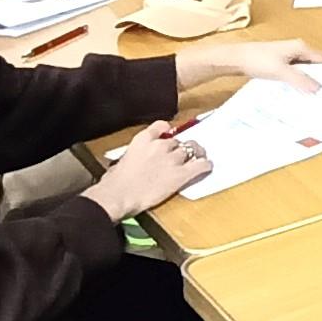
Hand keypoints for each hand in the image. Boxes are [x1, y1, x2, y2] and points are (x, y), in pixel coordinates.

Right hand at [87, 121, 206, 218]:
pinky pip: (200, 165)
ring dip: (195, 154)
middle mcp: (160, 145)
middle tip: (182, 157)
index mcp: (143, 139)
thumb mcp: (122, 161)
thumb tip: (136, 161)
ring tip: (199, 158)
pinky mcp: (181, 174)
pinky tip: (207, 167)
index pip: (161, 126)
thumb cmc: (114, 183)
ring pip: (192, 150)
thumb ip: (134, 156)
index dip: (168, 131)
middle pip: (178, 142)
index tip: (170, 134)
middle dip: (179, 149)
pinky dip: (205, 165)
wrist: (119, 194)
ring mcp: (172, 159)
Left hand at [175, 37, 321, 92]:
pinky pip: (295, 71)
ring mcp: (288, 55)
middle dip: (318, 77)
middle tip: (319, 94)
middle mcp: (296, 49)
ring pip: (305, 68)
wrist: (236, 58)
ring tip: (308, 94)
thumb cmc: (257, 60)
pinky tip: (294, 89)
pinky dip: (297, 80)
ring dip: (306, 80)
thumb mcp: (281, 72)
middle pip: (315, 64)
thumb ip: (300, 80)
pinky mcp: (280, 62)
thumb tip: (318, 88)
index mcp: (300, 47)